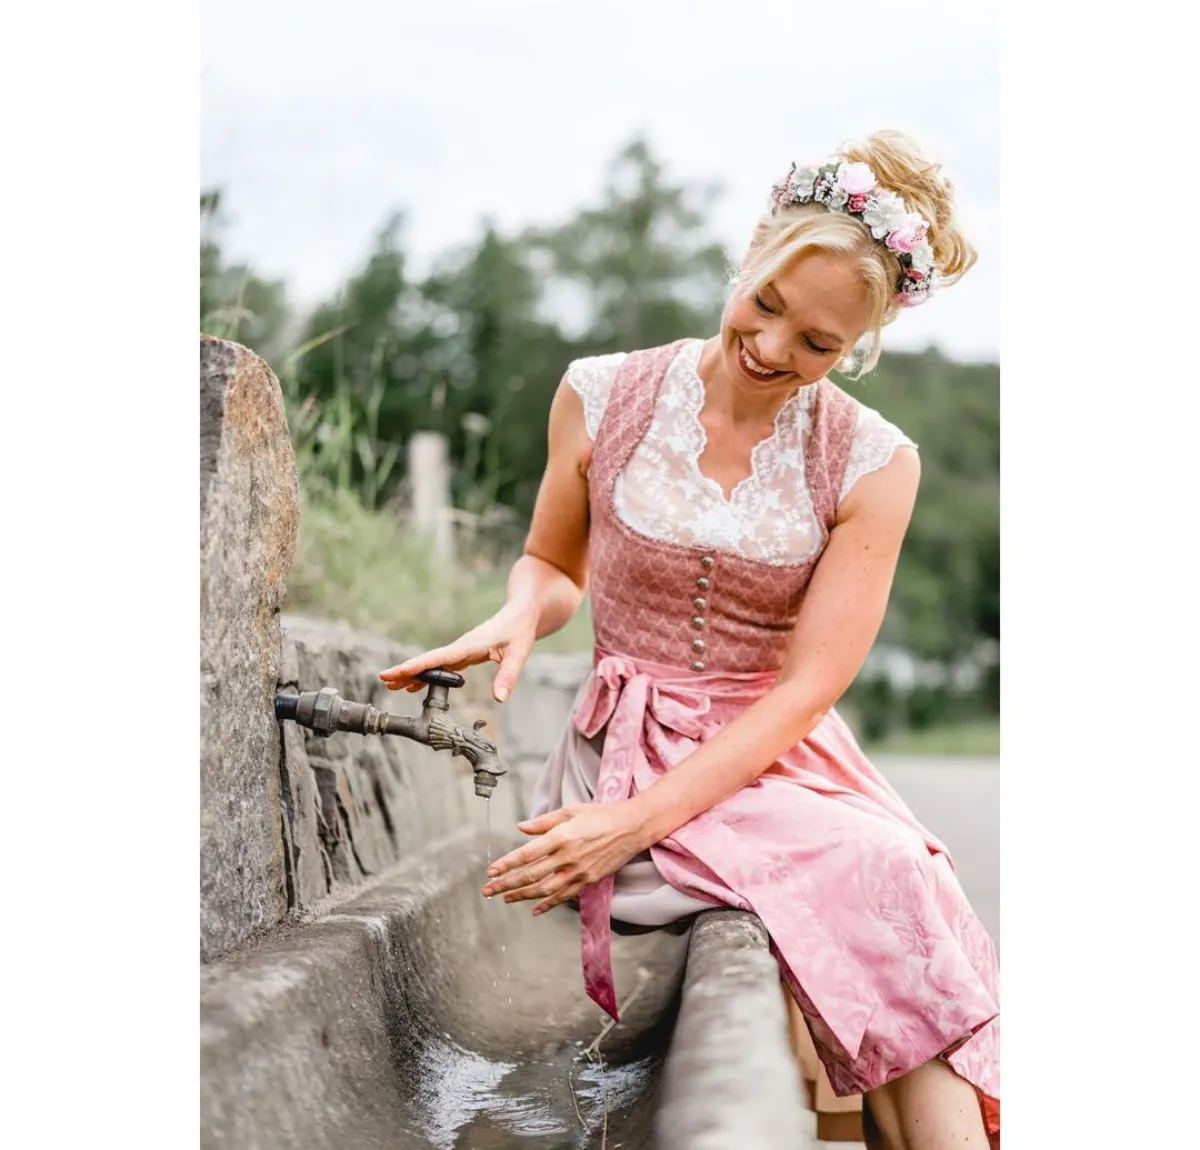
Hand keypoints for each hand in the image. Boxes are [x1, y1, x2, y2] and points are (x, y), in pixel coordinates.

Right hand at [378, 597, 538, 702]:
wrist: (522, 612)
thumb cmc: (520, 629)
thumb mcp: (519, 653)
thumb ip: (508, 676)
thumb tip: (499, 699)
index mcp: (470, 645)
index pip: (438, 658)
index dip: (416, 666)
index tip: (396, 671)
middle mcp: (461, 646)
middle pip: (428, 660)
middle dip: (406, 670)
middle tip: (385, 681)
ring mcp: (461, 650)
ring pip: (432, 663)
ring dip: (413, 674)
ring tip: (392, 686)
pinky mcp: (464, 653)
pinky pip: (441, 666)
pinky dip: (427, 675)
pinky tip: (415, 686)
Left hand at [481, 802, 648, 914]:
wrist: (631, 828)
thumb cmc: (600, 815)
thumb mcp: (571, 811)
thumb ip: (544, 822)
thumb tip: (521, 828)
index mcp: (561, 836)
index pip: (527, 854)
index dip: (507, 864)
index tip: (490, 871)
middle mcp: (568, 857)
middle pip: (531, 875)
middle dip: (506, 884)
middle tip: (488, 890)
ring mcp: (578, 872)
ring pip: (544, 890)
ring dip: (522, 896)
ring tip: (505, 898)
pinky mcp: (588, 881)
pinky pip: (563, 896)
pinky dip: (547, 904)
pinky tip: (534, 908)